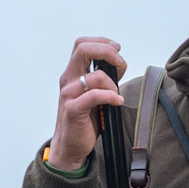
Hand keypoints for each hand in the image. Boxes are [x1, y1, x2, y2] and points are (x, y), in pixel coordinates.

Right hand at [49, 37, 127, 169]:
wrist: (70, 145)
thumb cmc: (85, 119)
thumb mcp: (97, 93)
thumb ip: (107, 77)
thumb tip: (120, 62)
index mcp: (73, 73)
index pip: (82, 44)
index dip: (101, 42)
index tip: (117, 49)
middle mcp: (68, 79)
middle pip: (82, 49)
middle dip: (106, 51)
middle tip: (119, 62)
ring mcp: (68, 93)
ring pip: (95, 75)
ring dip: (113, 84)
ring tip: (116, 96)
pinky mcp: (73, 109)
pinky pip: (95, 95)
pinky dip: (111, 97)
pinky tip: (118, 102)